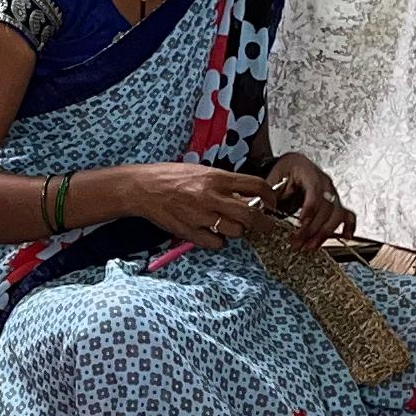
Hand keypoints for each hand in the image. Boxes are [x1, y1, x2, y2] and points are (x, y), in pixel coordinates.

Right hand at [129, 161, 271, 249]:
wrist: (143, 188)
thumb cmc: (172, 177)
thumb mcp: (202, 171)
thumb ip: (225, 183)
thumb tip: (247, 195)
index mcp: (216, 178)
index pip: (256, 186)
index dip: (270, 196)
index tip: (271, 203)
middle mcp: (211, 197)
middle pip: (251, 215)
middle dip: (264, 223)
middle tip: (266, 226)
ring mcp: (201, 216)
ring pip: (236, 231)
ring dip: (238, 231)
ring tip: (229, 225)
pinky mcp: (190, 232)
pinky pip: (216, 243)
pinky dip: (219, 241)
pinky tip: (213, 233)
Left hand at [263, 153, 352, 246]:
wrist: (294, 165)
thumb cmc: (285, 170)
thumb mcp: (274, 177)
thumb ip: (268, 194)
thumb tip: (260, 209)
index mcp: (309, 172)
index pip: (315, 191)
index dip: (310, 210)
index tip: (300, 224)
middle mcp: (325, 182)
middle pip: (326, 207)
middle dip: (312, 228)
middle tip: (298, 242)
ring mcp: (332, 192)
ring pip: (337, 214)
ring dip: (325, 233)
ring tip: (310, 246)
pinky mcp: (335, 202)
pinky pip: (348, 214)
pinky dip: (348, 226)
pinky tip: (345, 236)